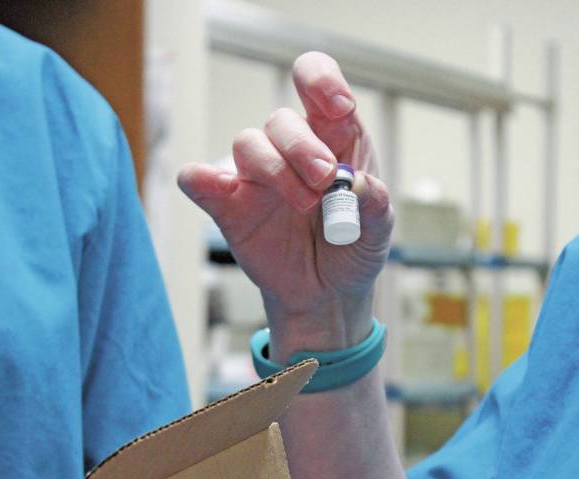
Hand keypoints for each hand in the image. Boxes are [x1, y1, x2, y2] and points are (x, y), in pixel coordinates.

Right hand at [178, 52, 393, 354]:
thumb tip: (360, 185)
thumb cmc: (353, 250)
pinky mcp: (229, 207)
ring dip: (276, 170)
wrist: (327, 296)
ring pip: (248, 143)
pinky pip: (200, 180)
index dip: (321, 82)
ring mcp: (257, 177)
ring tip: (305, 205)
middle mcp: (290, 148)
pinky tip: (213, 187)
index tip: (338, 108)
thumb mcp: (378, 232)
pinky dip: (201, 178)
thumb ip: (375, 205)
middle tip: (325, 180)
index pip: (316, 82)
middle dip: (304, 146)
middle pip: (281, 120)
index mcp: (332, 137)